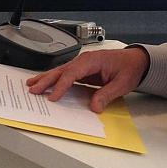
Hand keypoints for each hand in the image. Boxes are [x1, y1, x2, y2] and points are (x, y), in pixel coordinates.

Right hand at [26, 47, 149, 112]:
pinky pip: (66, 75)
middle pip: (61, 71)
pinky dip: (54, 80)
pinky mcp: (82, 71)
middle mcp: (84, 60)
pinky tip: (45, 84)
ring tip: (31, 85)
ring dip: (46, 78)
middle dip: (46, 80)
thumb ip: (107, 94)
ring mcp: (82, 65)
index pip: (72, 73)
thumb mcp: (122, 84)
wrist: (136, 61)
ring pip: (60, 71)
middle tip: (33, 89)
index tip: (53, 97)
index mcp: (92, 60)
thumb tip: (94, 107)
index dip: (61, 85)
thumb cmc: (129, 68)